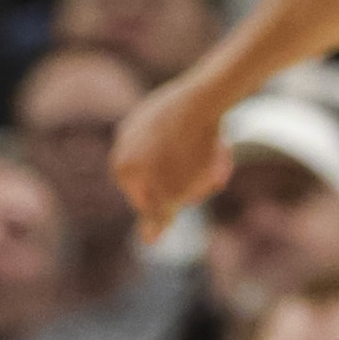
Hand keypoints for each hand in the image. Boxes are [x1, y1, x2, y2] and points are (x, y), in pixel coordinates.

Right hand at [112, 73, 234, 241]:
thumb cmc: (189, 151)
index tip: (197, 195)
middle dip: (182, 182)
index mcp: (120, 168)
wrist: (205, 98)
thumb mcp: (174, 193)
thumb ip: (158, 218)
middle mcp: (123, 143)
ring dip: (190, 161)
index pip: (146, 200)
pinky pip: (175, 130)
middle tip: (212, 178)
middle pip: (156, 176)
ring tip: (217, 159)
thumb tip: (149, 241)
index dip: (173, 203)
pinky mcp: (162, 103)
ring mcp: (140, 120)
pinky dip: (191, 137)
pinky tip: (212, 136)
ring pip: (168, 153)